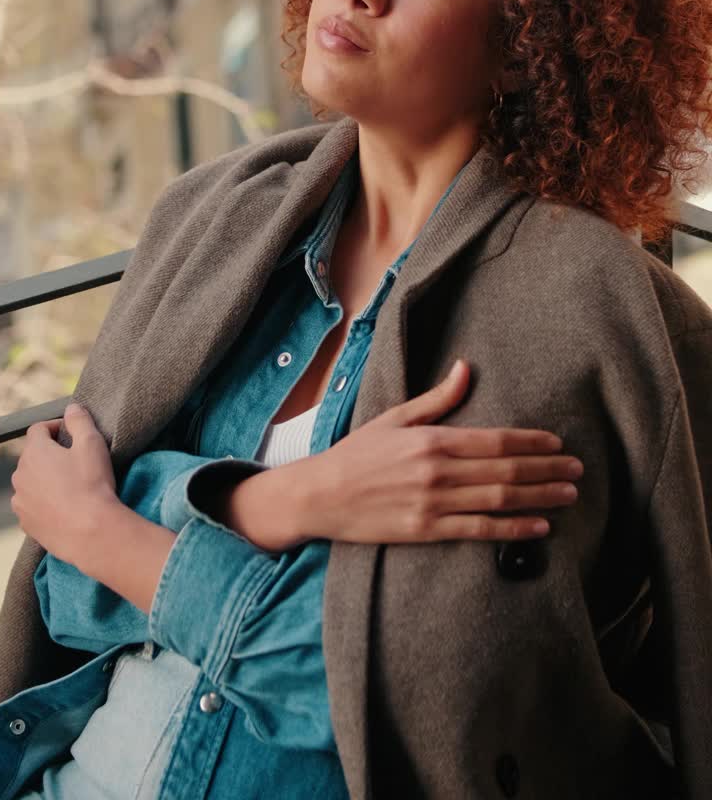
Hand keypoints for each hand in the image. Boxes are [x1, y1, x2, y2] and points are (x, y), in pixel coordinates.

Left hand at [11, 403, 118, 567]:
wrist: (90, 532)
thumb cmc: (92, 484)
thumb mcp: (92, 443)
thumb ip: (80, 420)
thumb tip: (72, 408)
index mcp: (34, 452)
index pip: (38, 429)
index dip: (56, 427)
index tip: (73, 434)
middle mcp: (20, 475)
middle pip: (33, 456)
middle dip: (51, 454)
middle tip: (76, 461)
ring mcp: (21, 501)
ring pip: (31, 481)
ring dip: (46, 479)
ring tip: (71, 486)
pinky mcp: (26, 523)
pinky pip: (33, 504)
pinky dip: (44, 501)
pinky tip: (65, 506)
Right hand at [225, 360, 582, 550]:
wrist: (321, 495)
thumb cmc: (358, 453)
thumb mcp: (396, 417)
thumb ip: (438, 398)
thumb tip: (465, 368)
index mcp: (433, 439)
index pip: (495, 439)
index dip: (532, 442)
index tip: (557, 443)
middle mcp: (439, 471)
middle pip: (506, 469)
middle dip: (547, 470)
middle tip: (577, 470)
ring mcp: (435, 503)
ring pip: (500, 499)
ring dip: (540, 497)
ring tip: (568, 495)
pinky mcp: (428, 530)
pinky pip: (480, 530)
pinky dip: (514, 530)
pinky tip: (538, 528)